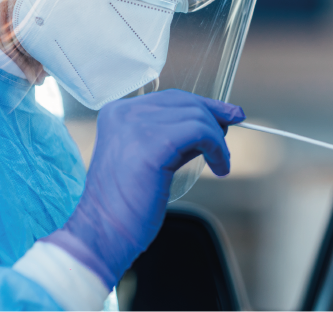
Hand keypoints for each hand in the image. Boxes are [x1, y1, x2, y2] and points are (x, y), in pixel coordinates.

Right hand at [43, 89, 244, 287]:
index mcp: (117, 113)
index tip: (228, 114)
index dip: (202, 105)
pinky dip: (217, 149)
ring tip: (220, 163)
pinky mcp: (153, 143)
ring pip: (196, 116)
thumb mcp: (148, 159)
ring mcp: (136, 125)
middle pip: (184, 102)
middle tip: (229, 136)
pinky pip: (200, 132)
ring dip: (217, 140)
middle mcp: (124, 112)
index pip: (169, 98)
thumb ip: (174, 138)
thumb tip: (213, 125)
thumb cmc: (124, 206)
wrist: (102, 233)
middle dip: (214, 117)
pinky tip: (219, 167)